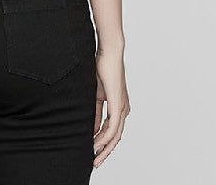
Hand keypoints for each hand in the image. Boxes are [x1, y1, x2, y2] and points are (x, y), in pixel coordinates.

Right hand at [93, 47, 130, 167]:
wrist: (109, 53)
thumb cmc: (102, 68)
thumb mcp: (96, 94)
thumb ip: (95, 111)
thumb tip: (91, 127)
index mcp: (118, 106)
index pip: (111, 130)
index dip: (103, 143)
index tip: (93, 152)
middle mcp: (123, 110)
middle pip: (115, 137)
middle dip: (105, 151)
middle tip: (95, 162)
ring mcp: (122, 108)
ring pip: (115, 136)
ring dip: (104, 148)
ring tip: (94, 157)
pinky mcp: (118, 104)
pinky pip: (112, 127)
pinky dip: (104, 137)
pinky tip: (96, 144)